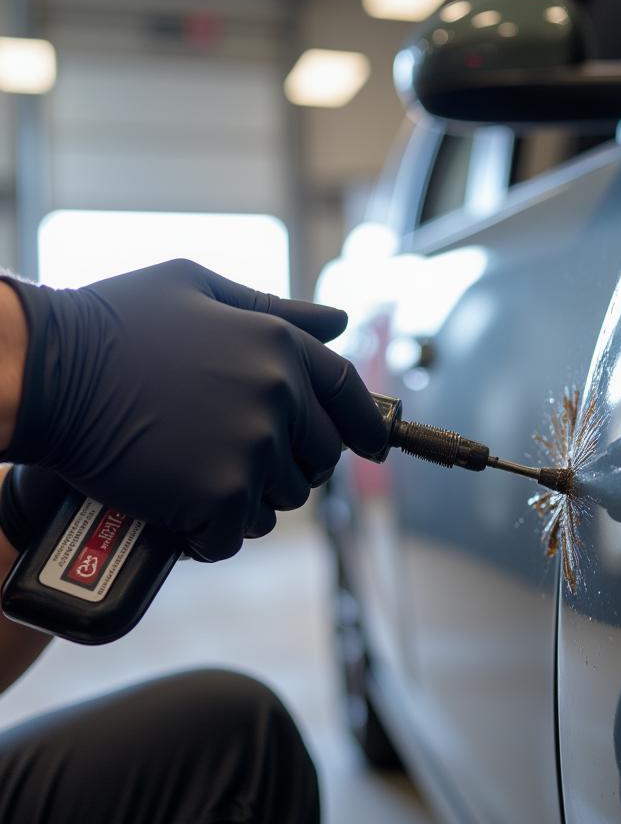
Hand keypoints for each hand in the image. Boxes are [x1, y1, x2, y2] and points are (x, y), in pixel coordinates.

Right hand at [2, 260, 386, 560]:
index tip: (372, 447)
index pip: (350, 395)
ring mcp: (253, 448)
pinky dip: (210, 534)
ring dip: (248, 501)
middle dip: (290, 466)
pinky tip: (180, 515)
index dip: (364, 426)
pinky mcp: (219, 495)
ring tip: (200, 482)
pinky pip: (234, 535)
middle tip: (241, 463)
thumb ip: (274, 308)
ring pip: (279, 501)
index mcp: (281, 345)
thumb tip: (340, 321)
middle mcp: (280, 396)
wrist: (44, 371)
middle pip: (318, 458)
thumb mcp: (196, 288)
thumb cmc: (112, 323)